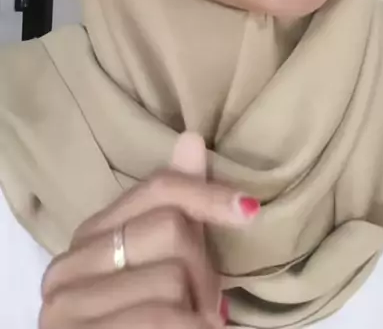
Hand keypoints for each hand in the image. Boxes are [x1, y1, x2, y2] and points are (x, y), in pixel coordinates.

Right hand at [40, 133, 258, 327]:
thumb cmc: (146, 322)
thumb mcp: (164, 264)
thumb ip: (177, 208)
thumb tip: (191, 139)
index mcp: (88, 239)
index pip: (156, 190)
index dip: (207, 194)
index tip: (250, 210)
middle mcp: (67, 269)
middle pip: (170, 230)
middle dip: (204, 271)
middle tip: (205, 305)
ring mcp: (67, 310)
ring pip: (172, 280)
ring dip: (199, 311)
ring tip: (192, 324)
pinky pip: (164, 318)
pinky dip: (193, 328)